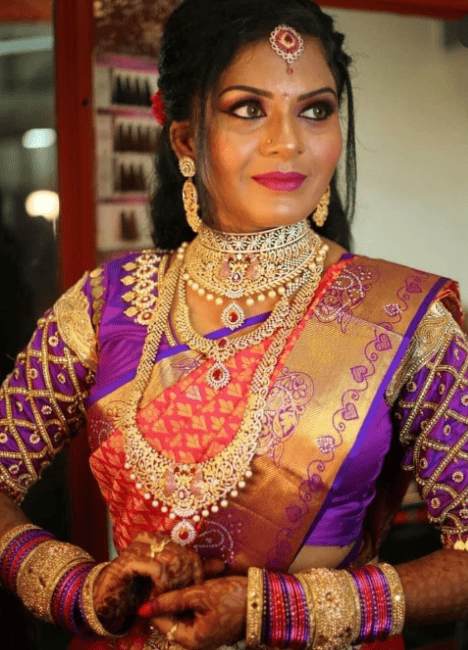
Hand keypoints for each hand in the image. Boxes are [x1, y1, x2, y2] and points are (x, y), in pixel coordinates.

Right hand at [93, 531, 209, 634]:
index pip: (189, 550)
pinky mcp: (129, 560)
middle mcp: (150, 538)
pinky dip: (162, 586)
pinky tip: (156, 598)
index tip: (195, 589)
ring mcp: (138, 547)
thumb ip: (194, 571)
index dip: (196, 571)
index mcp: (160, 538)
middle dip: (186, 580)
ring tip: (168, 599)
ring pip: (173, 560)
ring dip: (174, 585)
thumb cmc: (138, 589)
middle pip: (183, 555)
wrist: (106, 601)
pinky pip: (158, 570)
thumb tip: (221, 564)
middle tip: (181, 597)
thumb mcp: (170, 581)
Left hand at [143, 576, 247, 649]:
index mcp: (192, 640)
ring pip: (187, 608)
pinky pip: (200, 606)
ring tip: (201, 571)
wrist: (267, 599)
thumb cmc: (234, 598)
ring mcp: (206, 631)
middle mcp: (197, 640)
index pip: (162, 622)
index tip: (159, 579)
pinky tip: (211, 573)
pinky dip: (201, 591)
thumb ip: (172, 600)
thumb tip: (143, 610)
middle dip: (177, 592)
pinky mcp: (214, 621)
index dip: (158, 601)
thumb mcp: (202, 594)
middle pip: (174, 616)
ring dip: (191, 588)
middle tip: (180, 572)